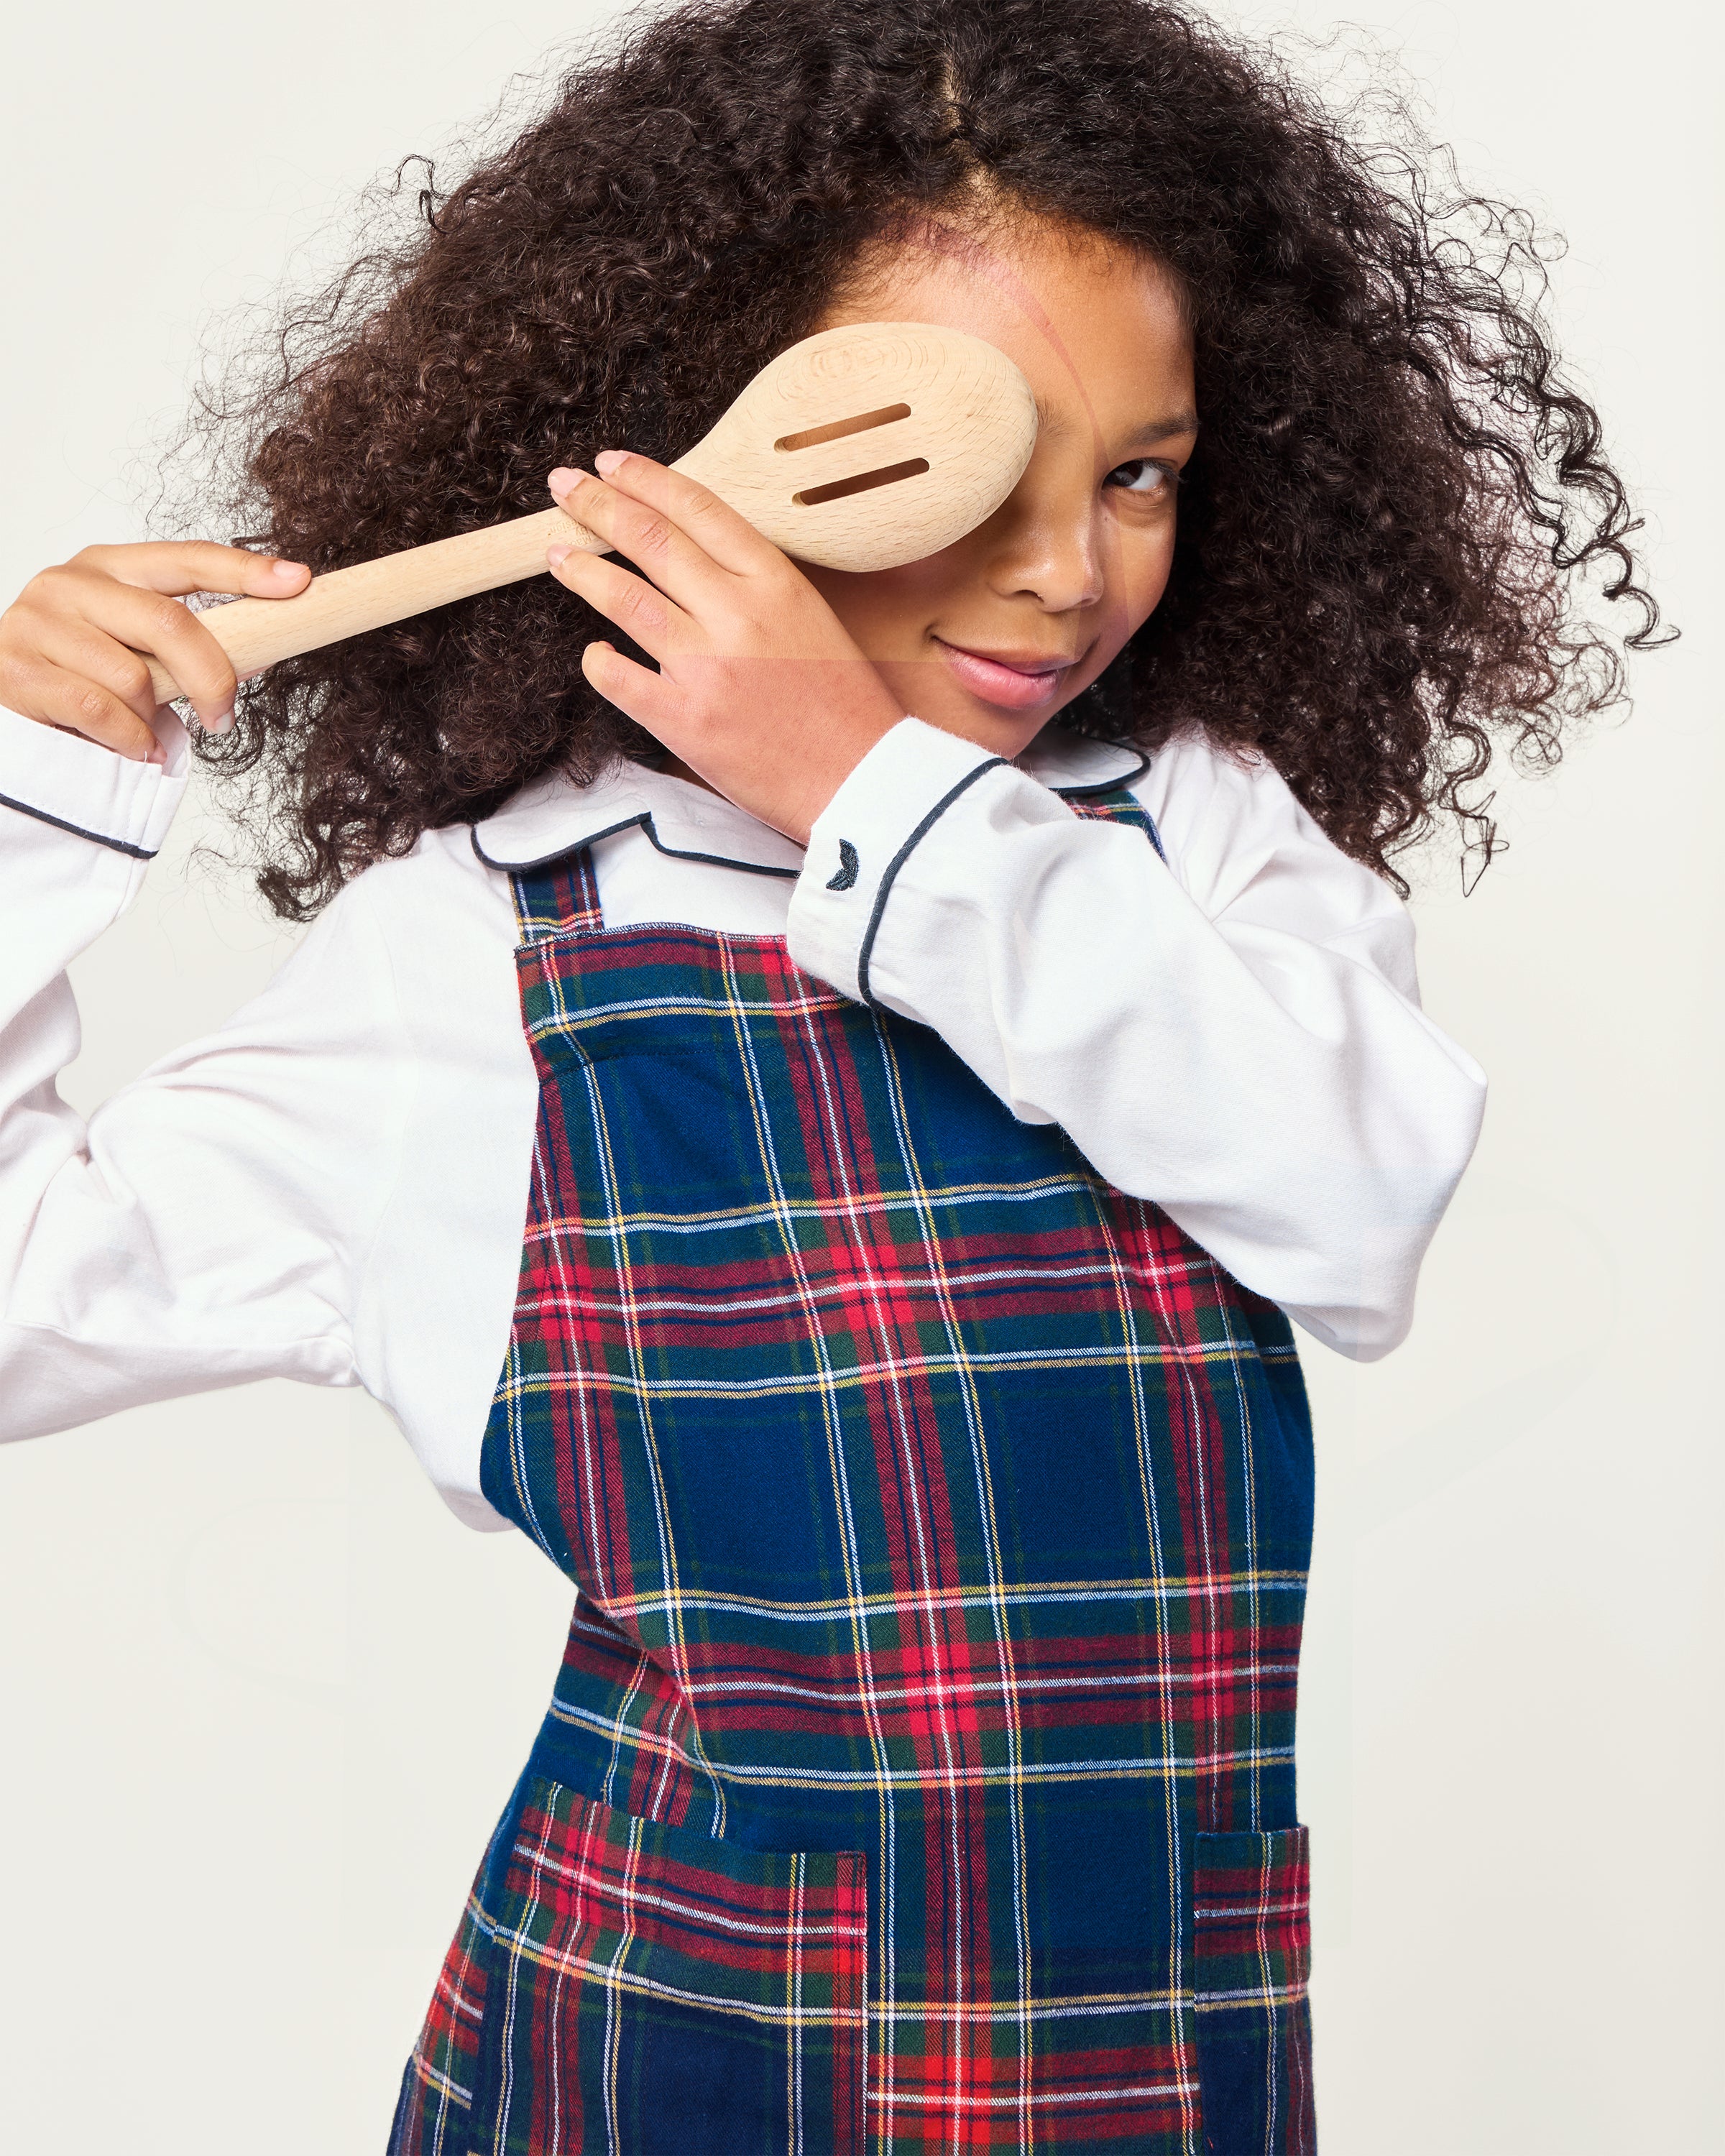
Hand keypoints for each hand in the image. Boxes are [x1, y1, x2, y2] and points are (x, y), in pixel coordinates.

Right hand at [0, 541, 310, 763]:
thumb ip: (186, 649)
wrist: (9, 711)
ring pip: (134, 677)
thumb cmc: (83, 681)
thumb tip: (258, 654)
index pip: (186, 559)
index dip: (244, 571)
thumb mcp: (140, 655)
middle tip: (224, 715)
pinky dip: (129, 739)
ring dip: (153, 717)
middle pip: (169, 622)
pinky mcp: (18, 672)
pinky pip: (101, 711)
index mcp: (108, 567)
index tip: (296, 582)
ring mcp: (37, 623)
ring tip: (143, 729)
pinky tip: (127, 745)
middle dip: (212, 677)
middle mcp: (69, 584)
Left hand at [545, 453, 903, 843]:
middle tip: (564, 486)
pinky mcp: (684, 721)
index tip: (612, 464)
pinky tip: (595, 653)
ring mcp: (706, 667)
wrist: (865, 782)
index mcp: (777, 582)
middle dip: (598, 504)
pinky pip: (618, 678)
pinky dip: (598, 661)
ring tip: (558, 554)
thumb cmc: (848, 708)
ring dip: (582, 570)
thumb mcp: (815, 621)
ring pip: (625, 598)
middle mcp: (737, 614)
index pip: (698, 509)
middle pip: (651, 540)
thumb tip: (698, 562)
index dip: (646, 479)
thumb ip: (759, 588)